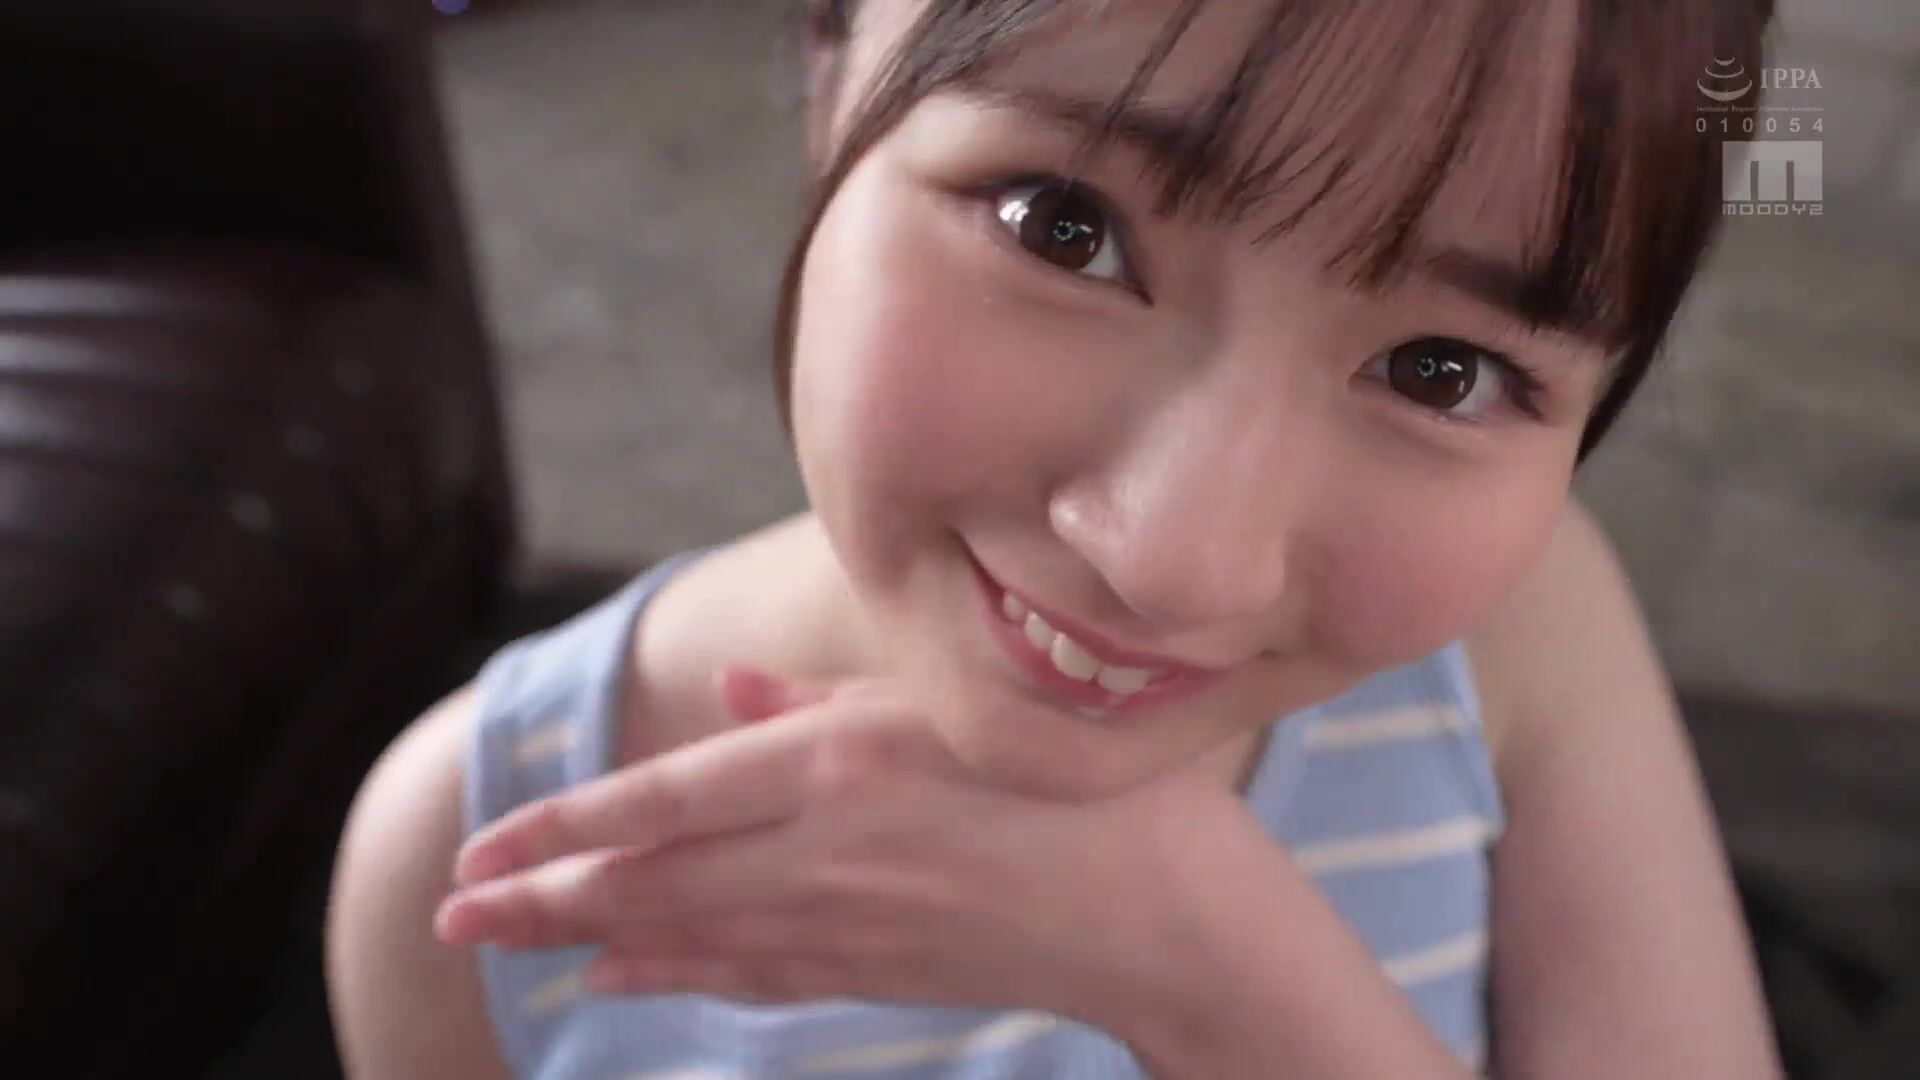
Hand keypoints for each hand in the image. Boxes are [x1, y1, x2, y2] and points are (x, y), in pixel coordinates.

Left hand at [433, 667, 1252, 1035]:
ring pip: (684, 933)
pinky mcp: (872, 972)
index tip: (485, 845)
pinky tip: (620, 976)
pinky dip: (673, 974)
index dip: (566, 825)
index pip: (668, 799)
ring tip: (503, 945)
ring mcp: (846, 925)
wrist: (1174, 922)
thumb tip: (725, 689)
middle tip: (451, 914)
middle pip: (652, 880)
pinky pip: (745, 977)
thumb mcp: (965, 704)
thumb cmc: (1091, 782)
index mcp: (846, 762)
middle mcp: (827, 850)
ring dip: (584, 938)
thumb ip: (831, 698)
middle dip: (541, 898)